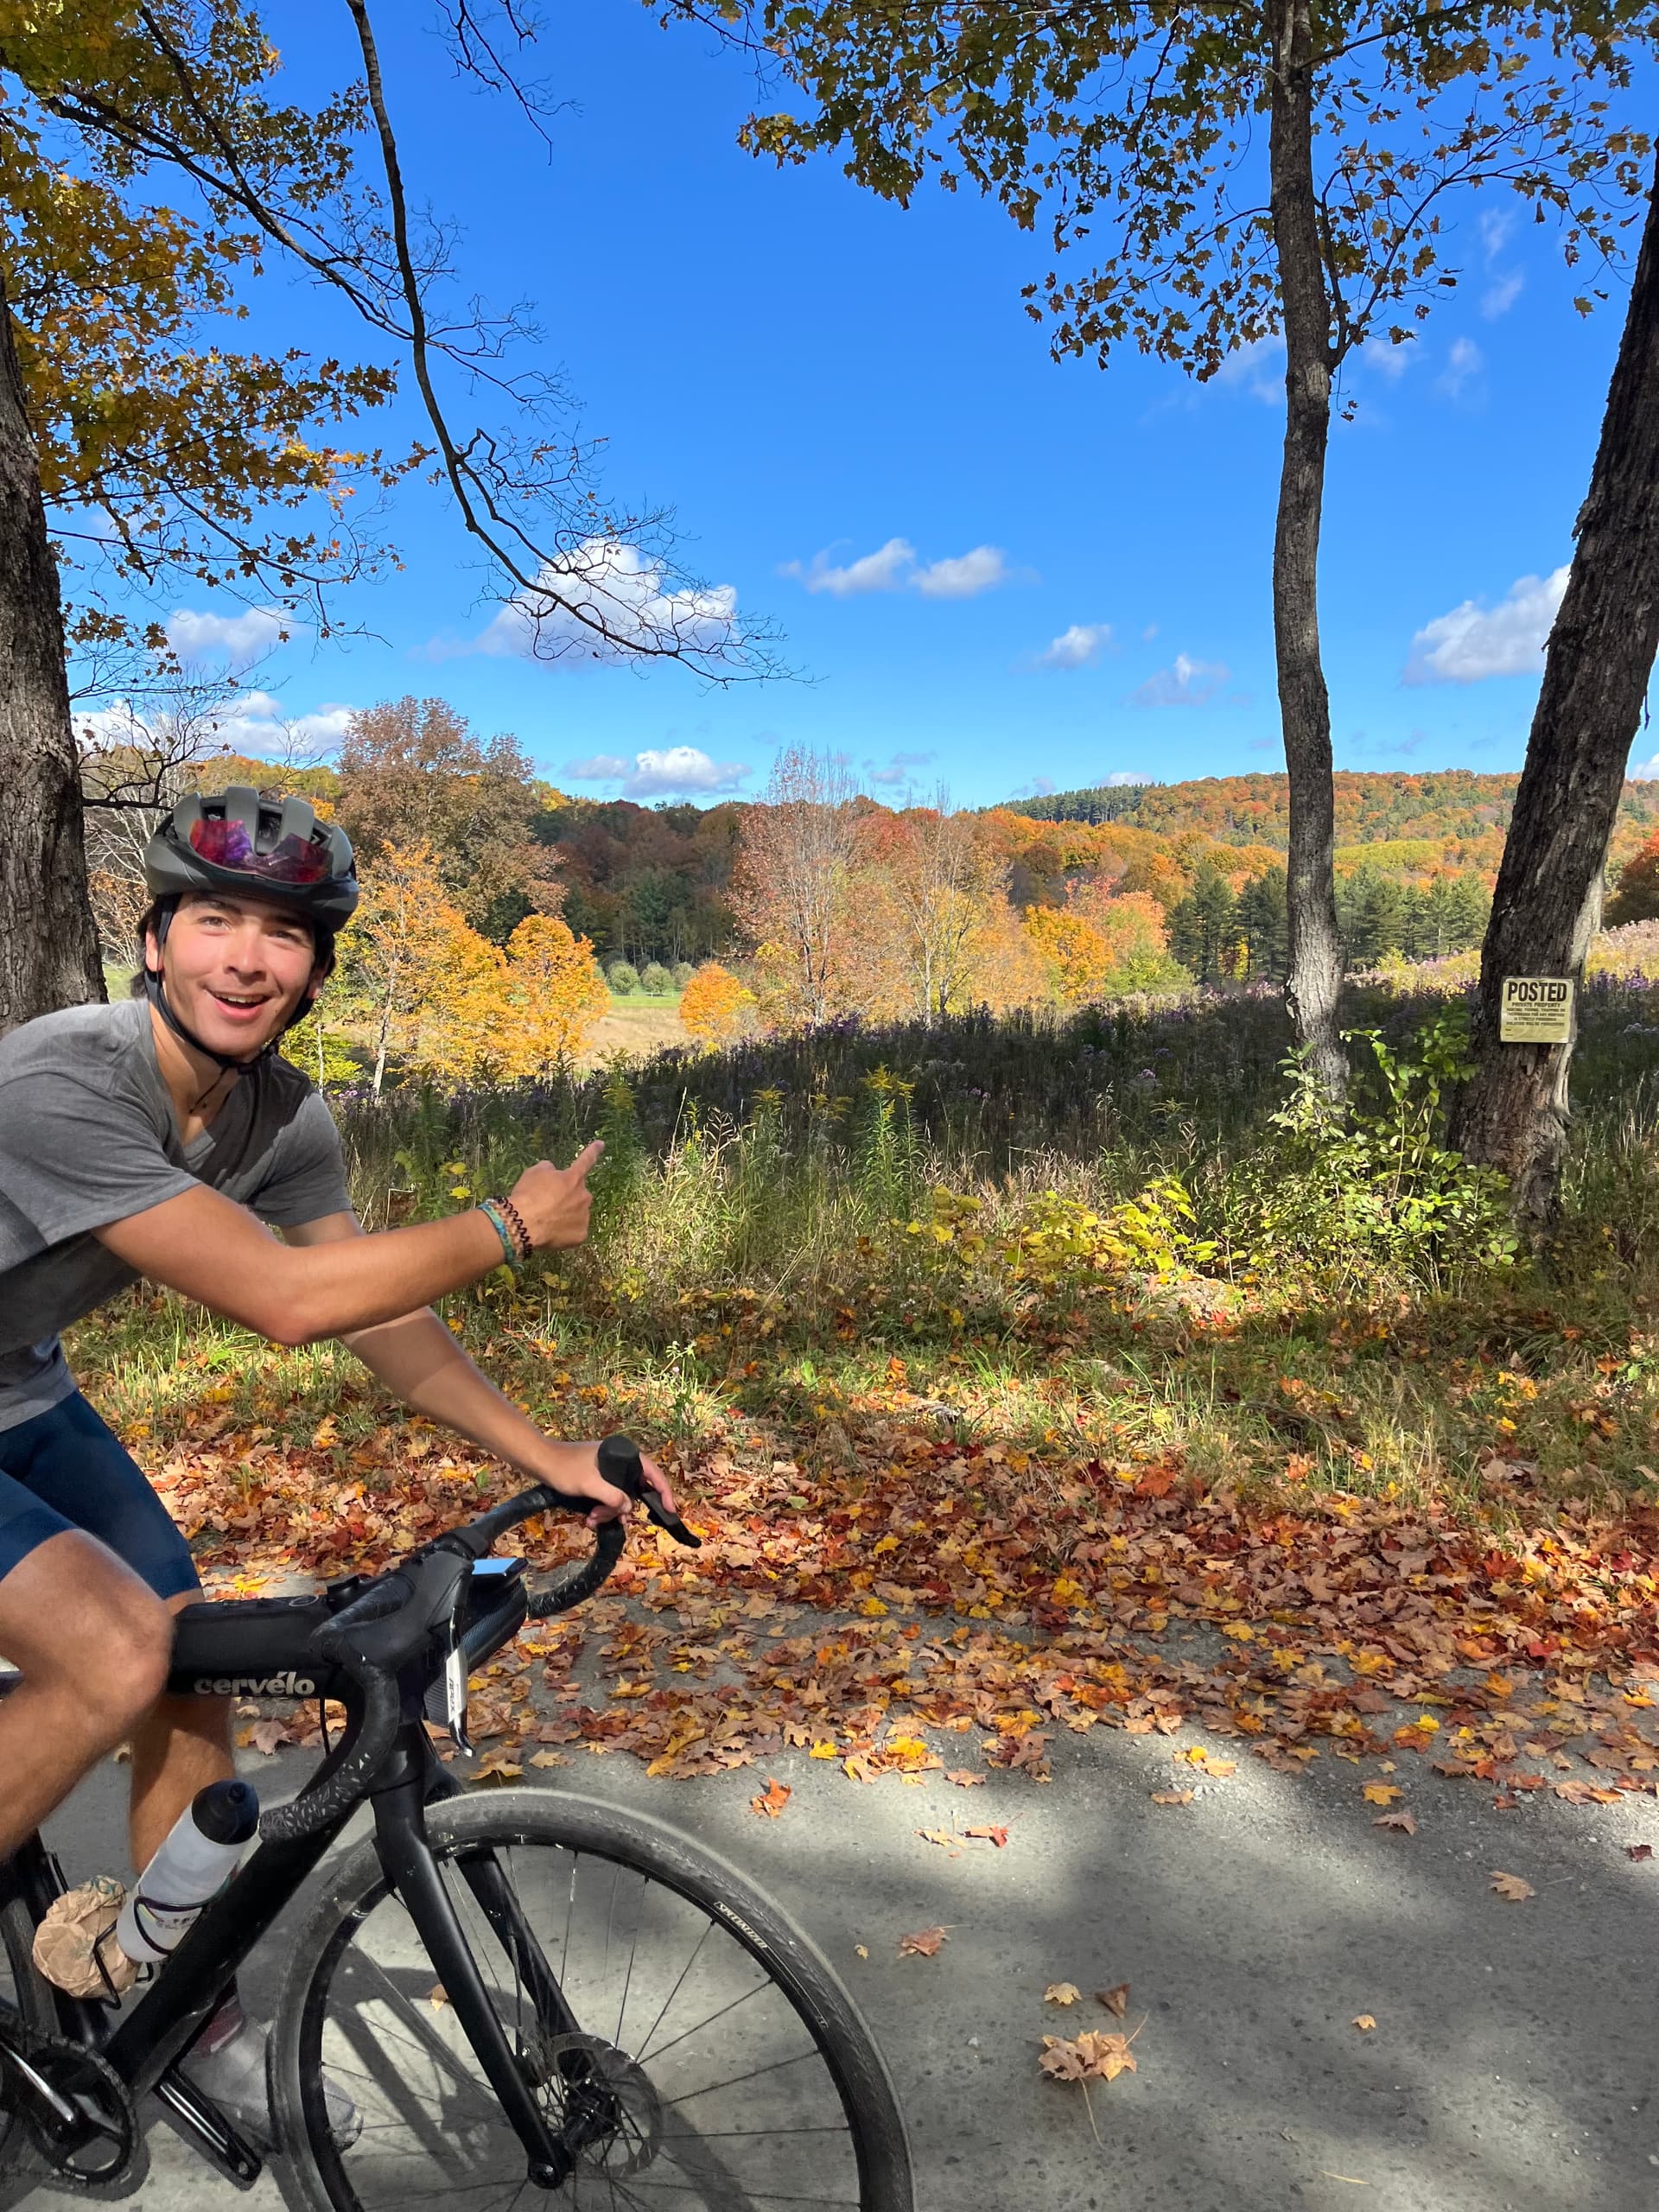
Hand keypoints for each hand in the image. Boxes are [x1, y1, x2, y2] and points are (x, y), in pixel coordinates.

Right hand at [508, 1141, 604, 1251]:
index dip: (593, 1151)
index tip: (601, 1144)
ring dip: (566, 1215)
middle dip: (567, 1197)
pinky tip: (551, 1233)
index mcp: (573, 1178)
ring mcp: (584, 1216)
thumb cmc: (527, 1195)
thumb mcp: (533, 1173)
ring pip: (577, 1214)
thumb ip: (548, 1169)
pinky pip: (574, 1231)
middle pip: (578, 1194)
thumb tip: (553, 1172)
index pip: (585, 1160)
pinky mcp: (581, 1235)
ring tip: (546, 1220)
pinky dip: (565, 1232)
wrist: (524, 1223)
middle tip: (548, 1205)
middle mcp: (584, 1195)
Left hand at [563, 1443, 677, 1528]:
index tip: (670, 1509)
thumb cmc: (564, 1468)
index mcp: (623, 1454)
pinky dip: (602, 1508)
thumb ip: (612, 1497)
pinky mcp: (598, 1478)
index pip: (652, 1472)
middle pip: (634, 1488)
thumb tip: (629, 1508)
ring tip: (593, 1520)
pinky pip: (608, 1496)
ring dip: (609, 1511)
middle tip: (612, 1520)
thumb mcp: (589, 1484)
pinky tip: (591, 1518)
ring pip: (620, 1496)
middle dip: (623, 1508)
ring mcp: (608, 1470)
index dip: (664, 1491)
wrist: (539, 1461)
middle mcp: (619, 1460)